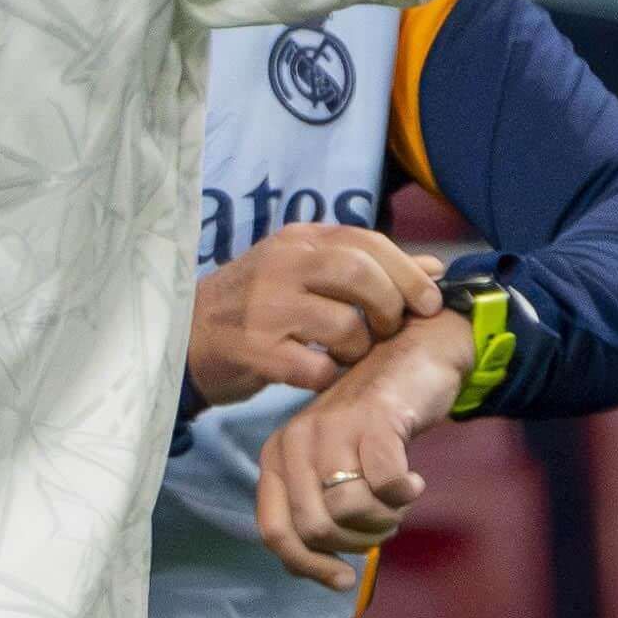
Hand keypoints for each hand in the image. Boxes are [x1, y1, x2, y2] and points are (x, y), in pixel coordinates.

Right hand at [180, 220, 438, 404]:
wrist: (183, 338)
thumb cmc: (256, 306)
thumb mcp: (307, 274)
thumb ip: (368, 267)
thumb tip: (435, 267)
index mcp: (298, 240)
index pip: (366, 242)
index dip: (408, 273)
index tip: (429, 303)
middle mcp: (281, 265)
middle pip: (359, 275)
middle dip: (389, 307)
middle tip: (389, 331)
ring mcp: (265, 307)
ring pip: (344, 325)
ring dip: (359, 348)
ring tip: (347, 355)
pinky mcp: (255, 350)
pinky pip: (316, 367)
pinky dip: (328, 376)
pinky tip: (319, 374)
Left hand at [252, 318, 456, 573]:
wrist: (414, 357)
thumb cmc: (373, 423)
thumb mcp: (333, 465)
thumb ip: (316, 508)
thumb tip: (311, 568)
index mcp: (277, 456)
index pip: (275, 532)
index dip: (308, 566)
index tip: (343, 579)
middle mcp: (295, 441)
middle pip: (316, 529)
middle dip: (357, 541)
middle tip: (383, 523)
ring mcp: (332, 428)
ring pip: (351, 510)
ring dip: (384, 519)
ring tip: (398, 499)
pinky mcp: (374, 420)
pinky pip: (387, 485)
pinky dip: (405, 493)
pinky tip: (413, 479)